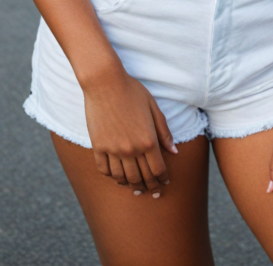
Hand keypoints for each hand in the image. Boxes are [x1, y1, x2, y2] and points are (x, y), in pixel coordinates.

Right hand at [83, 66, 177, 197]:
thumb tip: (174, 152)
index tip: (164, 183)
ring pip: (123, 178)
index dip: (162, 179)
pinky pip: (105, 170)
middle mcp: (131, 149)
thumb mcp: (153, 108)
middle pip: (141, 178)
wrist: (105, 82)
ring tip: (135, 188)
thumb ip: (164, 132)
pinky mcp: (98, 146)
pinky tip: (117, 176)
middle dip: (149, 187)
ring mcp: (113, 149)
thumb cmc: (132, 91)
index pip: (158, 170)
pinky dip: (112, 176)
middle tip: (152, 192)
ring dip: (131, 185)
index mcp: (148, 140)